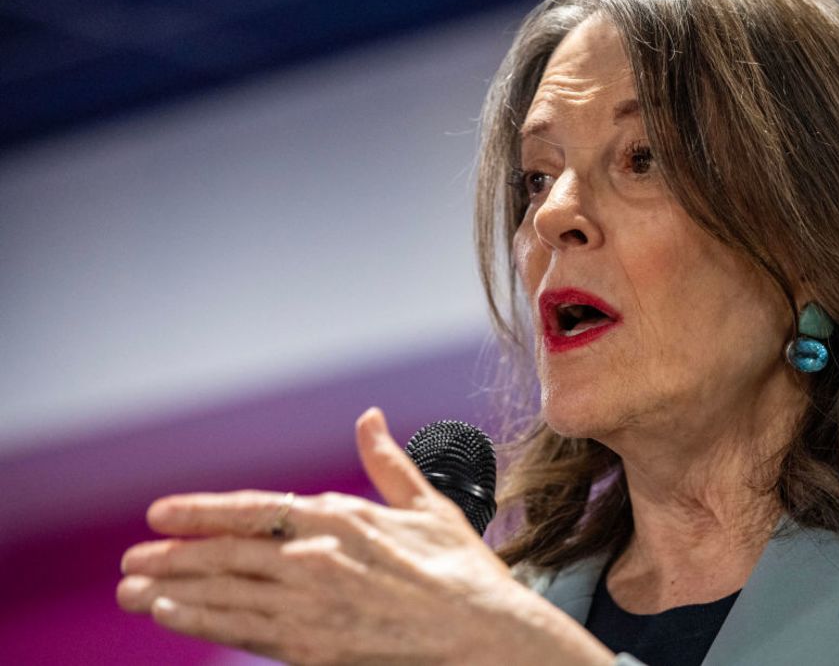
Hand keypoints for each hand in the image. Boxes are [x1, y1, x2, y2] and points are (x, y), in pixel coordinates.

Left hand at [117, 407, 612, 664]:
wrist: (485, 636)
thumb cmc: (461, 572)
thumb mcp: (428, 505)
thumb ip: (388, 462)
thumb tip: (369, 417)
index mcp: (341, 517)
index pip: (254, 509)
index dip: (202, 512)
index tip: (161, 513)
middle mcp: (316, 556)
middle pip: (226, 553)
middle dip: (173, 555)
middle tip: (131, 559)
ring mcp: (310, 604)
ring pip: (225, 592)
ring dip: (172, 590)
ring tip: (132, 590)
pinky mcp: (312, 648)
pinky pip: (242, 632)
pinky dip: (200, 621)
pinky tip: (171, 616)